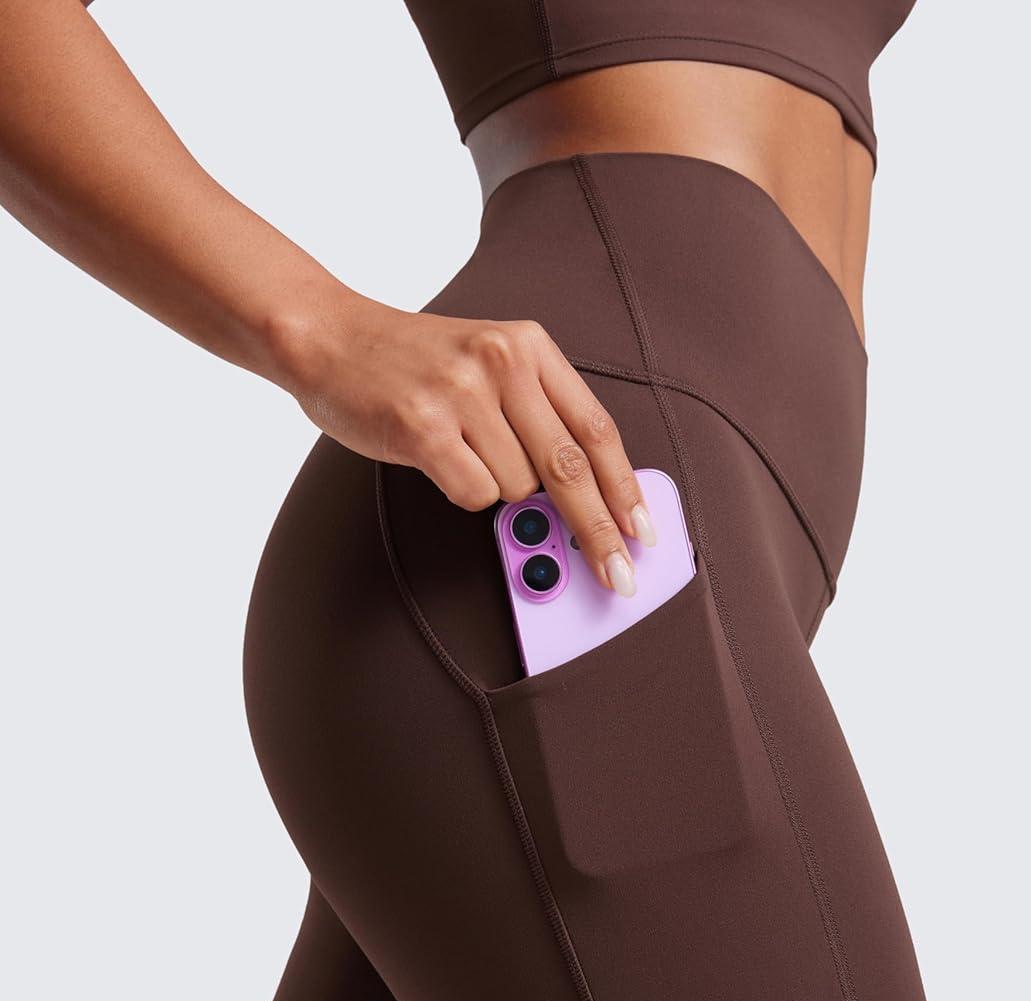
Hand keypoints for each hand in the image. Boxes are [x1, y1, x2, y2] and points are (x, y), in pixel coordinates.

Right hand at [278, 291, 657, 594]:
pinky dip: (463, 490)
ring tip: (463, 450)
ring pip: (516, 487)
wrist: (329, 337)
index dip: (626, 487)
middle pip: (570, 469)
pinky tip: (439, 457)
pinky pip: (474, 495)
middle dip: (598, 530)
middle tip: (618, 574)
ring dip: (497, 487)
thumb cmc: (413, 363)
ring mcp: (462, 394)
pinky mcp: (424, 428)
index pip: (595, 429)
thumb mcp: (490, 364)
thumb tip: (588, 496)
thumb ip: (539, 415)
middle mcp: (502, 363)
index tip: (643, 530)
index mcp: (529, 345)